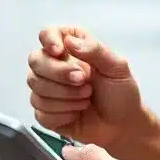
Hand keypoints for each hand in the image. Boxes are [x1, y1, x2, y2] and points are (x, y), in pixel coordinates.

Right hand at [26, 26, 139, 148]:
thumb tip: (69, 41)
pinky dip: (62, 114)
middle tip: (82, 80)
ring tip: (86, 98)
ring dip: (65, 96)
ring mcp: (48, 90)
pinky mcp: (46, 112)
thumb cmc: (121, 93)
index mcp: (72, 49)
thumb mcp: (117, 67)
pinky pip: (40, 111)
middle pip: (36, 61)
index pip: (48, 33)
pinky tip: (77, 113)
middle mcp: (56, 66)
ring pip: (36, 87)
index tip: (60, 51)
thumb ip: (94, 50)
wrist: (123, 125)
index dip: (49, 40)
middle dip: (59, 73)